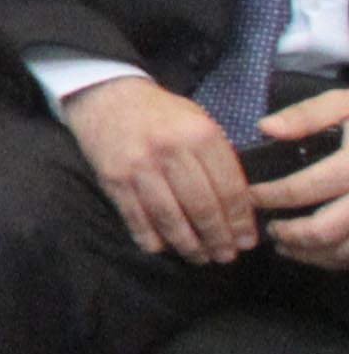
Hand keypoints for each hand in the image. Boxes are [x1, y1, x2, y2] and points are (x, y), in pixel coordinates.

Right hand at [66, 72, 260, 262]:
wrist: (106, 96)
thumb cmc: (161, 114)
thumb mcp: (199, 122)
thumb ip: (218, 158)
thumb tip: (240, 204)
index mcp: (200, 135)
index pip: (230, 189)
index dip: (241, 221)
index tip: (247, 241)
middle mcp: (171, 151)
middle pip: (203, 208)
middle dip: (219, 238)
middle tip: (226, 256)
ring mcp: (139, 167)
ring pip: (171, 218)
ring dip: (189, 245)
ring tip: (201, 257)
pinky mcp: (114, 179)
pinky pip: (136, 218)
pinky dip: (151, 238)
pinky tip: (163, 248)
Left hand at [259, 89, 348, 268]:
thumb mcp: (348, 103)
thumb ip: (309, 114)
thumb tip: (267, 128)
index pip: (305, 187)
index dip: (271, 196)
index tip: (251, 197)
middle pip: (324, 230)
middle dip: (289, 234)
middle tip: (270, 230)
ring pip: (345, 253)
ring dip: (311, 255)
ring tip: (288, 246)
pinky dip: (339, 261)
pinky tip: (322, 253)